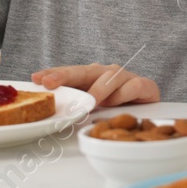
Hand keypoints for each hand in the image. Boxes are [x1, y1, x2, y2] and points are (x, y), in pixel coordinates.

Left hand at [32, 64, 159, 107]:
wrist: (150, 109)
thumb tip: (55, 116)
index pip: (70, 73)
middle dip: (65, 76)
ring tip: (88, 101)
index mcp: (92, 77)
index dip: (53, 74)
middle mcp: (107, 73)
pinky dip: (123, 94)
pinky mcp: (144, 85)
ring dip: (97, 89)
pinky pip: (133, 86)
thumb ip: (78, 108)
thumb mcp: (93, 109)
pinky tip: (116, 102)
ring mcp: (126, 77)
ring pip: (110, 76)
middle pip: (84, 71)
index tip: (36, 78)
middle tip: (50, 83)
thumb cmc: (118, 109)